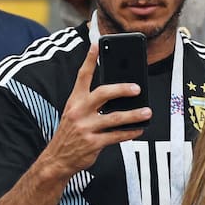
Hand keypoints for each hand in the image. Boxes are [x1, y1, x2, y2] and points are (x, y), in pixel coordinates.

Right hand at [40, 44, 151, 179]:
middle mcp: (79, 111)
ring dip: (134, 114)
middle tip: (137, 87)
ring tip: (147, 111)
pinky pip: (117, 136)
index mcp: (74, 101)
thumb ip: (91, 102)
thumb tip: (118, 94)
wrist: (57, 159)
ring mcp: (86, 128)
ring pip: (115, 117)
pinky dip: (130, 132)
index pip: (82, 76)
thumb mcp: (74, 113)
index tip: (97, 44)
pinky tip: (140, 129)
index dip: (89, 59)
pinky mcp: (93, 143)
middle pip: (102, 93)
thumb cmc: (71, 133)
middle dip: (121, 89)